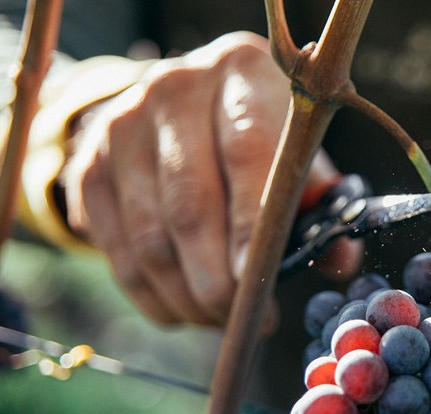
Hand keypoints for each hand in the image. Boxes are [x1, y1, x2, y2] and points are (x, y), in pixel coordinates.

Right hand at [62, 32, 359, 325]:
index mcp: (242, 75)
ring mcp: (122, 126)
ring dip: (185, 296)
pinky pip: (116, 249)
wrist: (182, 103)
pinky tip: (182, 310)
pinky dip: (150, 294)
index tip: (257, 280)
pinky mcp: (89, 165)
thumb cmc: (259, 134)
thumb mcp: (297, 155)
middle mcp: (175, 91)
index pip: (245, 152)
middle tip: (245, 321)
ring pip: (150, 237)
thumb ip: (321, 206)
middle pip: (190, 205)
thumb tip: (341, 262)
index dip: (250, 224)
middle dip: (218, 281)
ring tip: (220, 320)